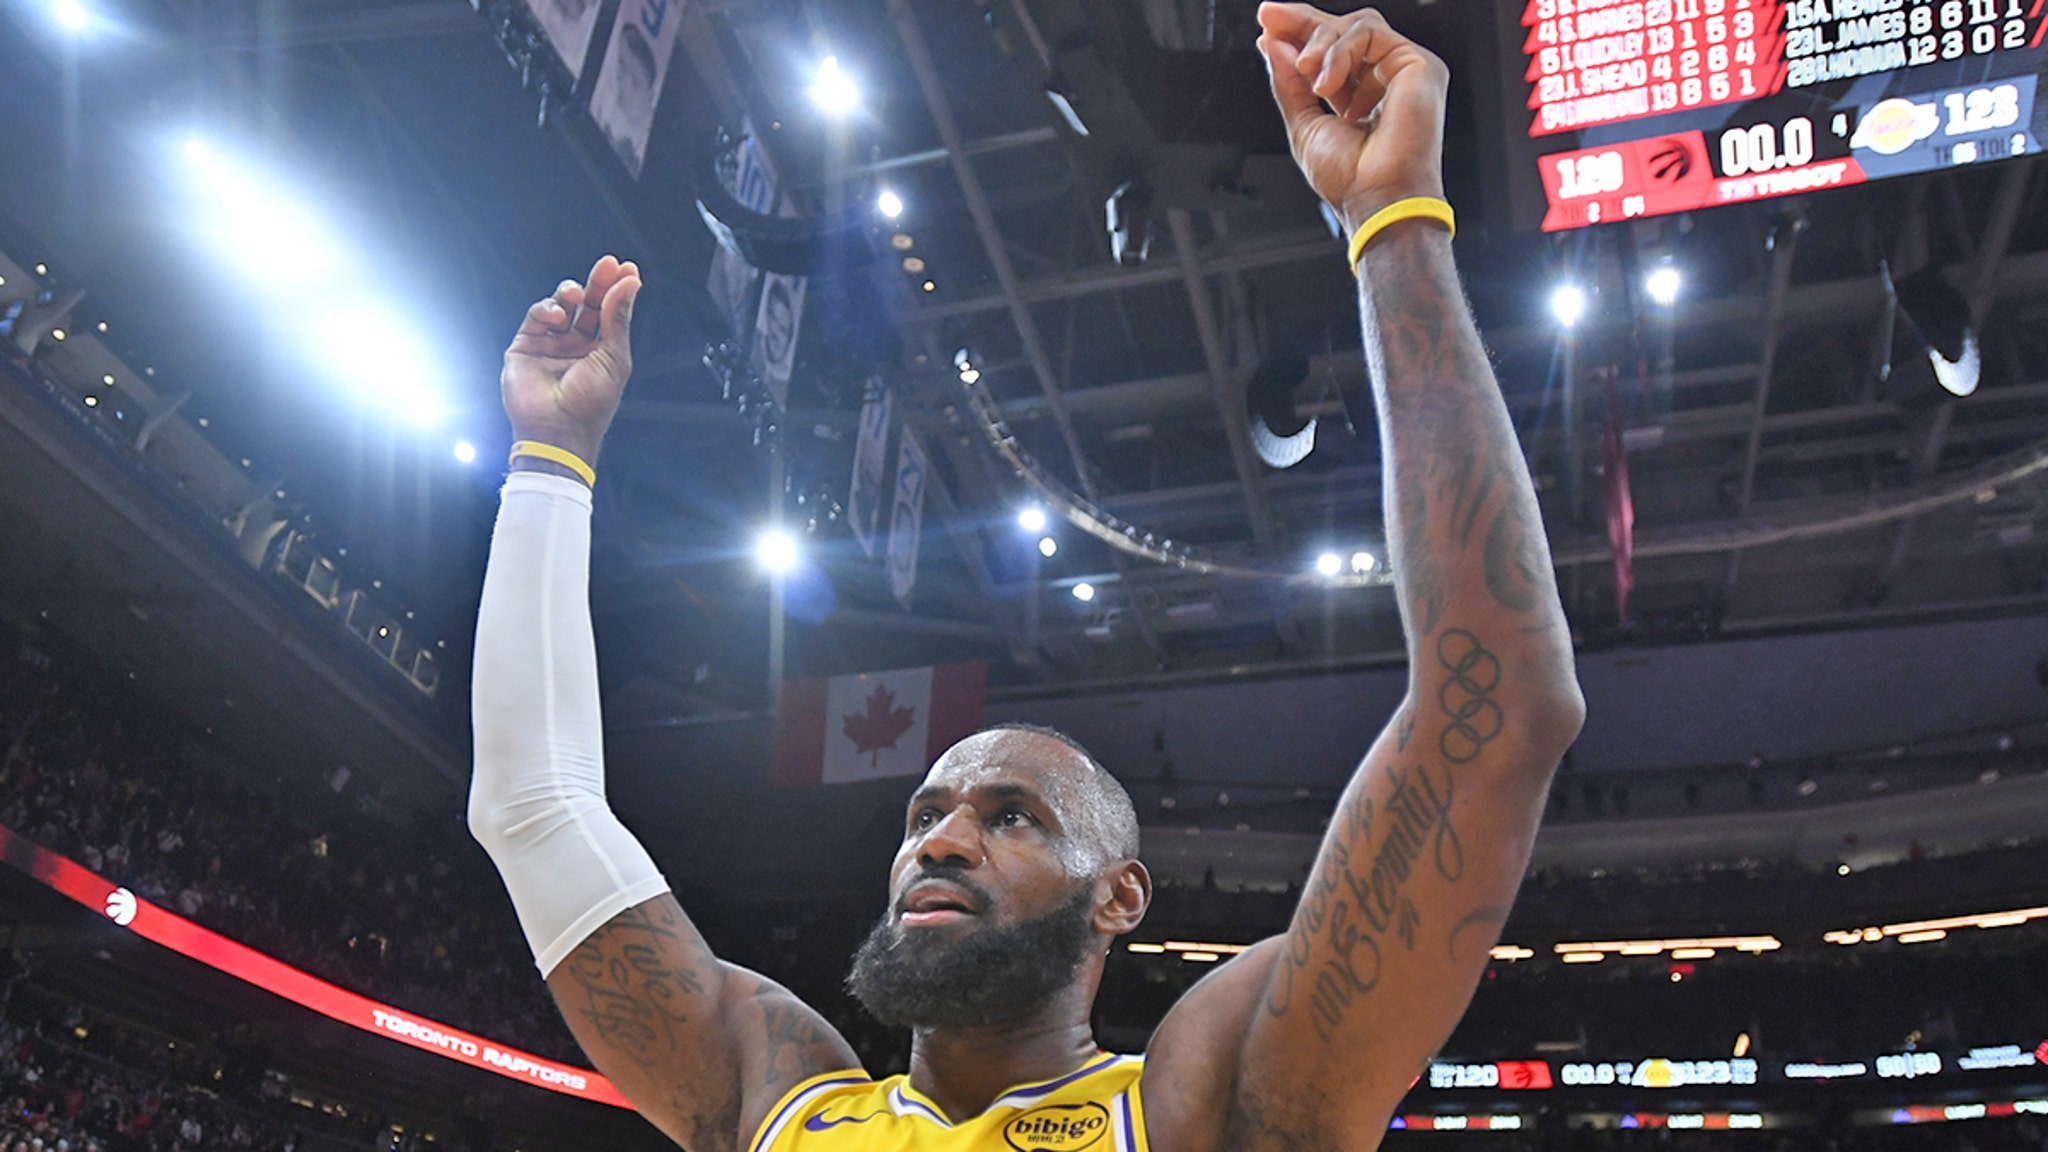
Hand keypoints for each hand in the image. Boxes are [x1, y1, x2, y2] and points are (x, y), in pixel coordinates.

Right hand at [502, 255, 641, 466]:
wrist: (558, 430)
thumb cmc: (591, 402)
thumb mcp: (614, 358)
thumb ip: (617, 319)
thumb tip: (629, 284)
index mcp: (600, 351)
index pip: (609, 312)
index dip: (617, 290)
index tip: (627, 269)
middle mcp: (575, 345)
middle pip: (587, 304)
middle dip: (597, 282)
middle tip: (608, 264)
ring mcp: (550, 344)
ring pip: (560, 305)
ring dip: (570, 293)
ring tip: (577, 293)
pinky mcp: (526, 345)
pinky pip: (537, 317)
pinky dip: (546, 309)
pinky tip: (557, 314)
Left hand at [1256, 3, 1448, 233]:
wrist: (1375, 199)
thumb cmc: (1349, 180)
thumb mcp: (1304, 124)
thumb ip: (1289, 83)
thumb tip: (1273, 42)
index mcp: (1361, 98)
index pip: (1332, 51)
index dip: (1300, 31)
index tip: (1267, 23)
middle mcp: (1386, 81)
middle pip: (1345, 29)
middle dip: (1303, 23)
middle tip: (1270, 24)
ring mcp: (1405, 71)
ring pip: (1357, 26)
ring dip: (1320, 43)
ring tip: (1305, 72)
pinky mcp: (1420, 65)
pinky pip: (1371, 33)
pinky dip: (1340, 52)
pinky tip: (1327, 84)